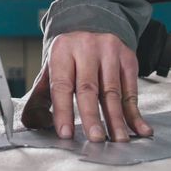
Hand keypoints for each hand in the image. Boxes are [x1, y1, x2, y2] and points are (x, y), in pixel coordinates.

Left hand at [21, 31, 151, 141]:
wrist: (92, 29)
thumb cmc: (69, 59)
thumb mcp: (51, 71)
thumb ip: (39, 98)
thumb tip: (31, 123)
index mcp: (62, 51)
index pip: (62, 85)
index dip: (63, 111)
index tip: (65, 134)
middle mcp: (86, 48)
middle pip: (89, 88)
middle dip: (91, 116)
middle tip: (95, 139)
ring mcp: (110, 51)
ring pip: (113, 91)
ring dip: (116, 119)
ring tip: (118, 140)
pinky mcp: (128, 58)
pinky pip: (131, 91)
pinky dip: (135, 113)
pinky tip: (140, 129)